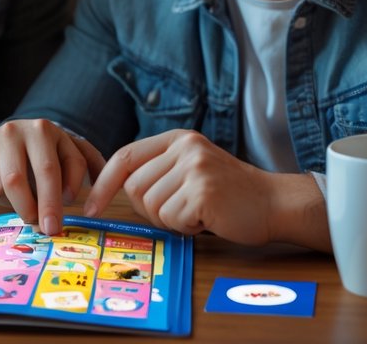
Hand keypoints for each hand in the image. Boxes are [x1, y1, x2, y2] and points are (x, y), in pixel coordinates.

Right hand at [0, 119, 105, 235]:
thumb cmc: (47, 151)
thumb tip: (101, 197)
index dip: (63, 193)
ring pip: (5, 186)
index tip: (67, 214)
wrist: (11, 137)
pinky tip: (9, 193)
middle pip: (25, 177)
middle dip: (41, 207)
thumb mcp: (70, 151)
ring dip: (20, 205)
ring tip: (29, 207)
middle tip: (49, 230)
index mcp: (44, 129)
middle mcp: (16, 131)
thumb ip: (89, 167)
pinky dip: (1, 199)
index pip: (55, 167)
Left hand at [83, 129, 328, 249]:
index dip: (104, 183)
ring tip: (199, 213)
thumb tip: (113, 190)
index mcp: (178, 139)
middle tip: (182, 211)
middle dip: (152, 211)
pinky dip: (187, 228)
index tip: (92, 207)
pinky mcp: (203, 191)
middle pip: (135, 188)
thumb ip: (159, 171)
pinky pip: (172, 220)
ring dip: (172, 221)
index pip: (125, 156)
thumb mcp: (192, 169)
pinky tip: (208, 219)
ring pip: (152, 207)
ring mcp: (194, 167)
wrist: (274, 203)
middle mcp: (185, 148)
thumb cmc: (230, 195)